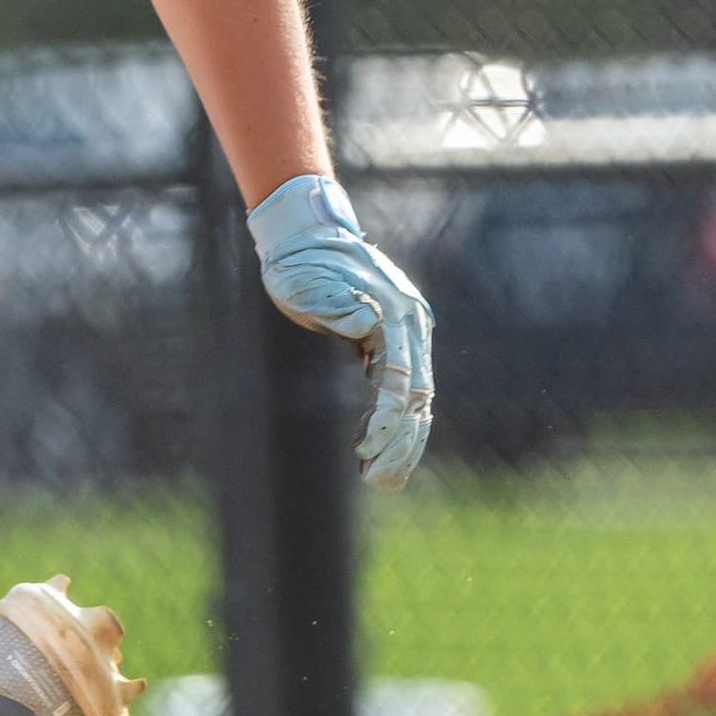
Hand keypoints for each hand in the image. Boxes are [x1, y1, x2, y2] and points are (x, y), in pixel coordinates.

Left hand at [247, 175, 435, 490]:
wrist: (305, 232)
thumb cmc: (300, 260)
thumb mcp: (307, 281)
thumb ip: (334, 302)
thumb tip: (364, 322)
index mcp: (394, 312)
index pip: (398, 377)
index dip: (386, 417)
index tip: (366, 448)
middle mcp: (409, 324)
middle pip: (415, 395)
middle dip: (401, 443)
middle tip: (380, 483)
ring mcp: (405, 332)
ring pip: (414, 397)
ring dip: (402, 440)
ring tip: (383, 481)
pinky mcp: (392, 340)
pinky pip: (399, 387)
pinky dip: (392, 420)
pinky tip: (377, 448)